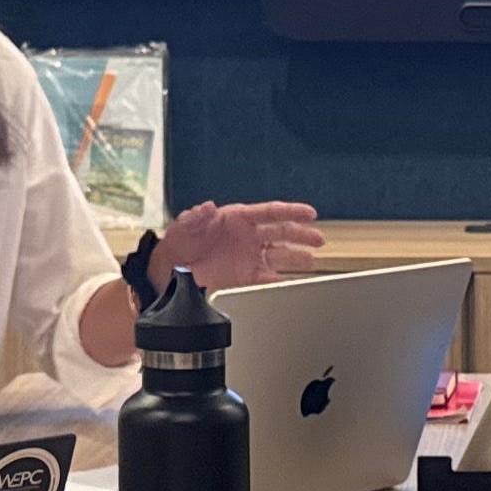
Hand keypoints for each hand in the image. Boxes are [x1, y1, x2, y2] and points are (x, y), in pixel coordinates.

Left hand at [151, 200, 325, 291]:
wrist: (171, 271)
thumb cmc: (179, 242)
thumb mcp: (185, 225)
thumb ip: (197, 216)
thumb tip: (207, 207)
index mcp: (237, 218)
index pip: (270, 212)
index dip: (292, 211)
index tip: (310, 213)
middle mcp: (248, 236)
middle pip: (281, 233)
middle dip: (301, 235)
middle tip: (318, 239)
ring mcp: (249, 256)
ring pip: (280, 255)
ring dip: (296, 258)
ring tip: (312, 260)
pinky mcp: (245, 276)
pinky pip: (268, 278)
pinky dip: (280, 281)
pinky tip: (292, 282)